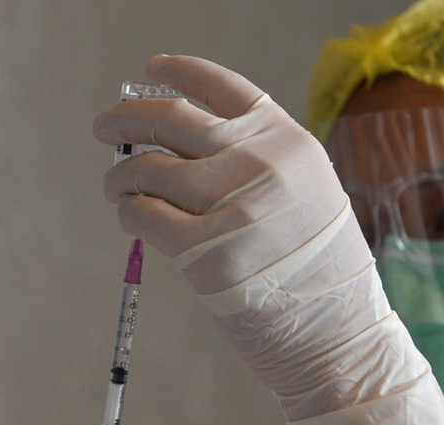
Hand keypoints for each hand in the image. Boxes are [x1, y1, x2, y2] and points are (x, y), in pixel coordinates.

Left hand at [94, 55, 443, 424]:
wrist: (339, 334)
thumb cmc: (321, 271)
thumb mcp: (308, 194)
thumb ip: (256, 161)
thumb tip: (179, 143)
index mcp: (289, 142)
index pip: (223, 86)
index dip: (180, 73)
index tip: (151, 71)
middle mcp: (261, 163)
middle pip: (173, 118)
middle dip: (126, 118)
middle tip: (103, 128)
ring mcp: (234, 206)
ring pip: (148, 166)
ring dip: (121, 175)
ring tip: (117, 188)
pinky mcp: (206, 254)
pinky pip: (142, 214)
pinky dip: (128, 211)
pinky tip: (131, 217)